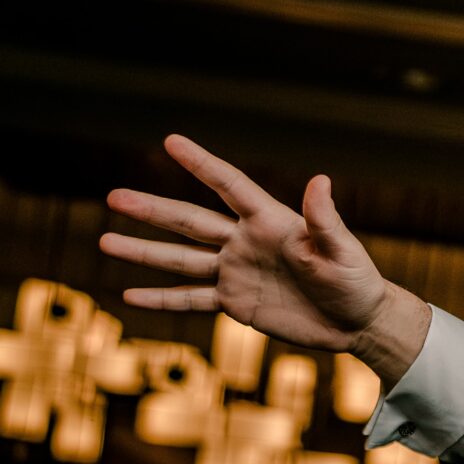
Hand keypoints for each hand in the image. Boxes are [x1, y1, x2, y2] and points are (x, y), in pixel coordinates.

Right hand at [100, 135, 430, 381]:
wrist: (358, 322)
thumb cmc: (357, 281)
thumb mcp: (343, 251)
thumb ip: (325, 219)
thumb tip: (321, 179)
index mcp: (271, 222)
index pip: (230, 186)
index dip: (202, 164)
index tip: (171, 141)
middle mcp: (245, 242)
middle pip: (190, 222)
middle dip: (152, 209)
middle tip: (113, 196)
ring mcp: (236, 271)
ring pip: (181, 260)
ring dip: (143, 252)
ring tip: (104, 241)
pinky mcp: (236, 302)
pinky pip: (192, 299)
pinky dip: (162, 298)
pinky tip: (129, 296)